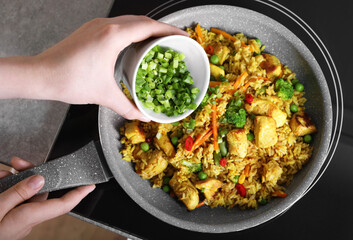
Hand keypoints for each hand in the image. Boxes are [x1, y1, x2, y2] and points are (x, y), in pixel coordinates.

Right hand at [0, 157, 94, 239]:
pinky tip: (0, 180)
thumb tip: (40, 179)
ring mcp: (17, 220)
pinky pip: (15, 200)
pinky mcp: (9, 219)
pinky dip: (9, 188)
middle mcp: (27, 219)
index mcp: (27, 217)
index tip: (90, 184)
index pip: (62, 205)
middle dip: (33, 173)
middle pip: (41, 192)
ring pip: (26, 193)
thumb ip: (18, 193)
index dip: (78, 194)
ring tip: (3, 172)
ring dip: (16, 179)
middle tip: (18, 163)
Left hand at [36, 15, 187, 120]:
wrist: (41, 74)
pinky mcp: (90, 30)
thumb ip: (128, 106)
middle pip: (141, 20)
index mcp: (113, 36)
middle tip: (174, 39)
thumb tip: (143, 115)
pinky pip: (118, 25)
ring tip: (158, 40)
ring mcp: (97, 26)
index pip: (149, 26)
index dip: (169, 30)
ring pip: (129, 20)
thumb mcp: (105, 95)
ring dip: (146, 28)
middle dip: (160, 28)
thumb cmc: (69, 80)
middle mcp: (106, 26)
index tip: (182, 36)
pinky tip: (135, 43)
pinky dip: (132, 30)